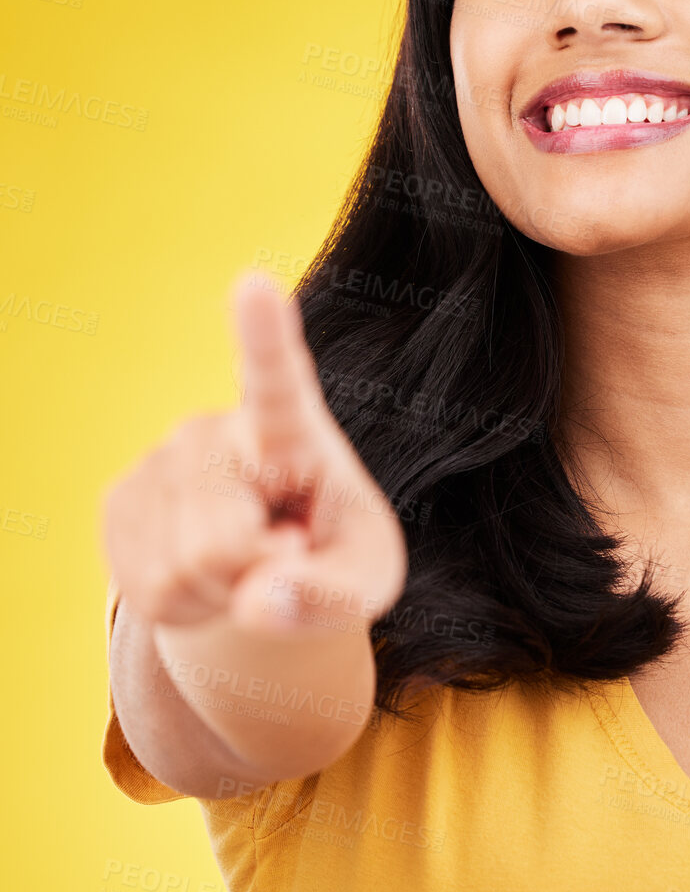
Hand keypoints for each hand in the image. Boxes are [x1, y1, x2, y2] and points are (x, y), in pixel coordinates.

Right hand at [102, 271, 408, 637]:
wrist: (276, 564)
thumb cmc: (337, 555)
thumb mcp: (366, 582)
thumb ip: (332, 599)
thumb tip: (260, 602)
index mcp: (295, 427)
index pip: (278, 380)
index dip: (262, 335)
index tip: (254, 285)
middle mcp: (219, 428)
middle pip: (223, 544)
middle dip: (252, 579)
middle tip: (280, 554)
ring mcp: (162, 458)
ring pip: (182, 574)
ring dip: (219, 595)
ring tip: (247, 559)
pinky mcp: (120, 497)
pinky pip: (149, 593)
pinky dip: (186, 606)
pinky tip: (208, 574)